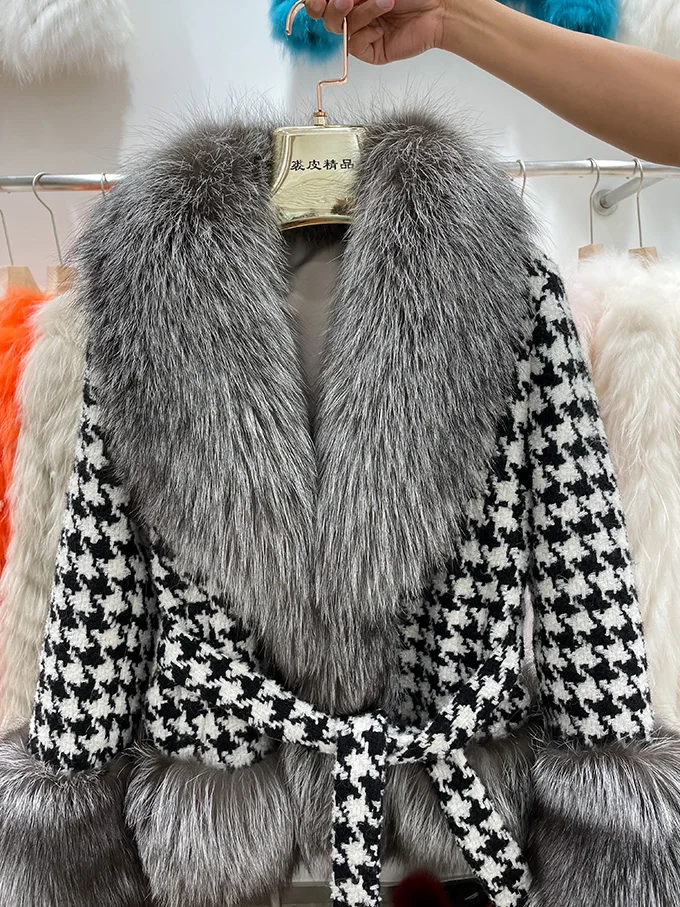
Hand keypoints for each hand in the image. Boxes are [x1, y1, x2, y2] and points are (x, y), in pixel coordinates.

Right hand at [304, 0, 449, 64]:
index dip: (315, 1)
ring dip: (359, 12)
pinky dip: (366, 30)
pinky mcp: (370, 50)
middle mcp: (354, 11)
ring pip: (339, 27)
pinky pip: (354, 44)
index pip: (320, 1)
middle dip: (331, 6)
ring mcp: (362, 30)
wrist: (439, 6)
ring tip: (384, 2)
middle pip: (324, 15)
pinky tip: (382, 24)